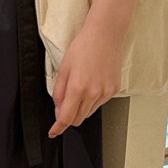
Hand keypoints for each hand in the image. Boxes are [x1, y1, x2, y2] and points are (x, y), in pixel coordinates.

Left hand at [48, 18, 123, 136]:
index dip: (58, 128)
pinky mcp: (114, 90)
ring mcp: (105, 93)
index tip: (53, 132)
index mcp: (78, 88)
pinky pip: (100, 103)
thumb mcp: (63, 69)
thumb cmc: (83, 47)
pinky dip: (92, 99)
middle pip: (78, 119)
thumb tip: (58, 110)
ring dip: (81, 107)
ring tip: (81, 86)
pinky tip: (92, 83)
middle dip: (69, 116)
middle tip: (66, 100)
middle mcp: (93, 93)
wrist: (106, 35)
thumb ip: (59, 92)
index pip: (66, 118)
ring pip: (88, 112)